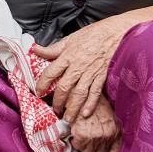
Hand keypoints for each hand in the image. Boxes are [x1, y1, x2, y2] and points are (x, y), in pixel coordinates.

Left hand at [33, 6, 152, 122]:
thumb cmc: (94, 34)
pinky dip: (90, 105)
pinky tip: (85, 114)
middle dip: (57, 101)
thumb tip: (35, 49)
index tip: (38, 92)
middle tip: (54, 110)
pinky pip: (95, 94)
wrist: (117, 33)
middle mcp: (78, 66)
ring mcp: (91, 73)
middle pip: (64, 88)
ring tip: (67, 118)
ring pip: (79, 94)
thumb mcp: (71, 38)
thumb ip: (53, 48)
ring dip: (72, 108)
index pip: (50, 73)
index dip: (42, 84)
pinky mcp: (102, 77)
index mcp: (68, 56)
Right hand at [69, 94, 120, 151]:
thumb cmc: (93, 101)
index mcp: (115, 130)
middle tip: (86, 145)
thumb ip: (109, 129)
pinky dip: (75, 141)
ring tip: (80, 138)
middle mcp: (107, 135)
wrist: (80, 92)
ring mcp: (95, 136)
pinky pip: (78, 146)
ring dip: (83, 147)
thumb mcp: (108, 114)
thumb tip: (105, 143)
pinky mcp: (82, 135)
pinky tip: (75, 133)